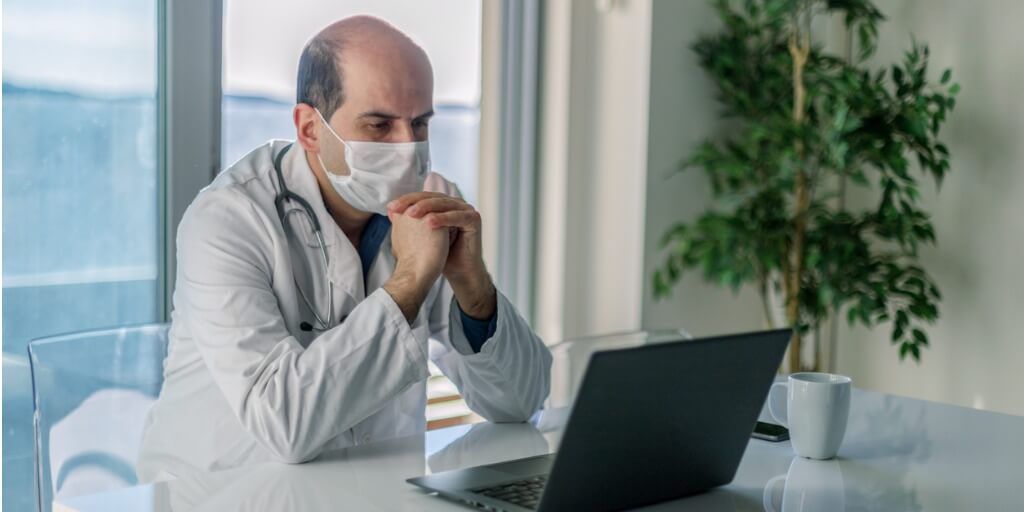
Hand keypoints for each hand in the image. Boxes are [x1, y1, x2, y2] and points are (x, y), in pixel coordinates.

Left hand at [388, 192, 495, 319]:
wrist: (458, 272)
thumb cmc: (441, 255)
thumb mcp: (422, 234)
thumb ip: (411, 221)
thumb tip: (390, 210)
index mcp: (444, 205)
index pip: (423, 197)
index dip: (406, 201)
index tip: (390, 208)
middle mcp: (456, 204)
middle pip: (433, 197)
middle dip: (414, 203)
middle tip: (399, 209)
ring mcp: (466, 210)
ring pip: (443, 204)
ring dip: (426, 208)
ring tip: (411, 215)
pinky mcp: (474, 218)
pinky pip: (456, 216)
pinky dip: (442, 219)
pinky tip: (429, 223)